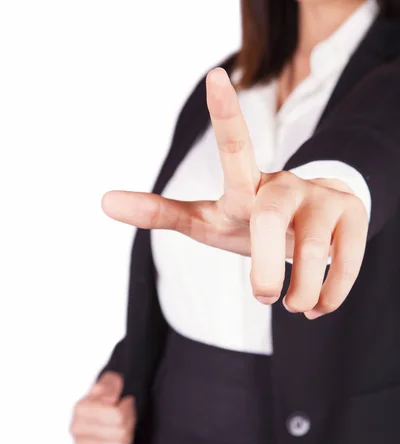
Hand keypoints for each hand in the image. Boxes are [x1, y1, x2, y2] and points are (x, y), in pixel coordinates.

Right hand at [70, 371, 135, 443]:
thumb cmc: (106, 398)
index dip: (127, 408)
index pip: (117, 416)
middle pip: (120, 432)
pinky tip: (117, 439)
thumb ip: (109, 385)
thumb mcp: (110, 383)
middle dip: (129, 421)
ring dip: (127, 435)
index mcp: (81, 409)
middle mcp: (77, 429)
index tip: (125, 402)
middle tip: (127, 414)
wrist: (99, 414)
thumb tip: (108, 399)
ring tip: (123, 426)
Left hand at [101, 68, 367, 318]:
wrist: (313, 219)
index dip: (225, 116)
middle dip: (265, 266)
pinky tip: (318, 307)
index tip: (215, 77)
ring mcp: (323, 200)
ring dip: (302, 291)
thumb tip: (102, 200)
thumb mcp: (206, 219)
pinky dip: (331, 293)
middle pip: (271, 221)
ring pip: (314, 251)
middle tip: (263, 298)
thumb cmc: (251, 219)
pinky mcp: (353, 217)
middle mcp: (285, 186)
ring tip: (293, 307)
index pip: (234, 149)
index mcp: (246, 185)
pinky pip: (345, 262)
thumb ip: (160, 212)